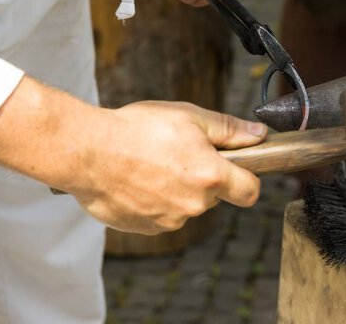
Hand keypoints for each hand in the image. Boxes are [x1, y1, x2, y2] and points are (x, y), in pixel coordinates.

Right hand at [71, 101, 266, 234]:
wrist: (86, 151)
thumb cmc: (136, 129)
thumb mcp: (189, 117)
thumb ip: (229, 129)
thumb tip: (259, 135)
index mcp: (210, 176)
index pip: (251, 191)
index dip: (248, 179)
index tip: (239, 169)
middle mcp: (194, 204)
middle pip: (215, 196)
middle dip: (204, 178)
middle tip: (180, 154)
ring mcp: (170, 220)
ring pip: (187, 206)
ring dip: (178, 190)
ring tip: (152, 165)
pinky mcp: (147, 228)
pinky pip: (163, 216)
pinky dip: (156, 201)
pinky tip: (138, 180)